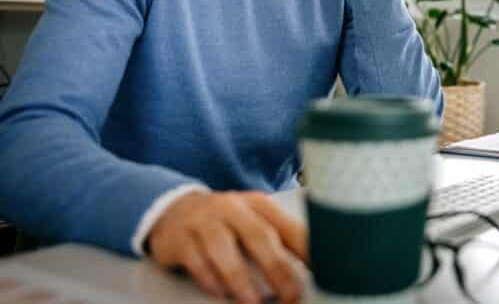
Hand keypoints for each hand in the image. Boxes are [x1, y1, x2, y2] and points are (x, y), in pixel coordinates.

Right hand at [147, 190, 308, 302]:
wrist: (173, 210)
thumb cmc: (226, 223)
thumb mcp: (253, 222)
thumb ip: (279, 243)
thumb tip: (313, 270)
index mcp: (259, 205)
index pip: (289, 226)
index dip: (308, 249)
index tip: (325, 271)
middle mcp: (233, 208)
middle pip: (260, 236)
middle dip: (278, 269)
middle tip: (292, 296)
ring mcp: (205, 221)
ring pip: (224, 249)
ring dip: (241, 280)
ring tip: (254, 303)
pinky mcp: (180, 238)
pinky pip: (196, 259)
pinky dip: (209, 278)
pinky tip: (220, 294)